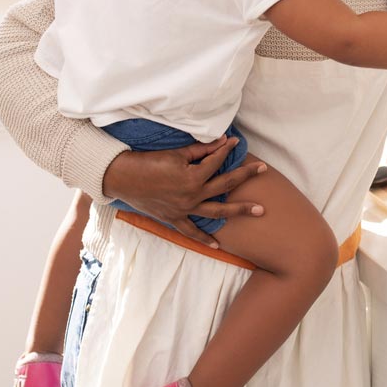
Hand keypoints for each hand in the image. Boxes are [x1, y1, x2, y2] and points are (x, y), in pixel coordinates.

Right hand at [102, 136, 265, 247]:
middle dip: (246, 176)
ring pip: (218, 212)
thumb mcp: (176, 153)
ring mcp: (185, 209)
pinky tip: (217, 245)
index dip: (226, 149)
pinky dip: (203, 239)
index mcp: (194, 177)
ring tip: (259, 210)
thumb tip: (222, 142)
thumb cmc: (148, 162)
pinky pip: (191, 231)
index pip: (217, 161)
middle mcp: (193, 195)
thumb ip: (201, 150)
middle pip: (226, 185)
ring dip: (239, 211)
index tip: (236, 142)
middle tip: (264, 170)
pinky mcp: (174, 218)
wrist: (123, 178)